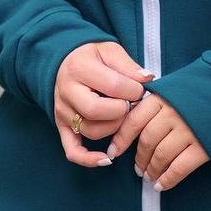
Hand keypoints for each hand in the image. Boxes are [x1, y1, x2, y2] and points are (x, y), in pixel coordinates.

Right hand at [54, 42, 154, 167]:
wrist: (64, 60)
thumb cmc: (92, 56)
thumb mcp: (110, 50)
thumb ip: (128, 66)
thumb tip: (148, 80)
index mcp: (79, 68)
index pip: (112, 86)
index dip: (133, 91)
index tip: (141, 89)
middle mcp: (67, 91)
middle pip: (97, 111)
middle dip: (122, 111)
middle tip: (130, 104)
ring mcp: (62, 112)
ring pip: (90, 131)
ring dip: (113, 129)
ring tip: (122, 117)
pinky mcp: (62, 126)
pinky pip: (71, 150)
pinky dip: (88, 159)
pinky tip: (106, 159)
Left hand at [107, 92, 209, 190]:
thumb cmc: (204, 89)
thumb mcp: (177, 88)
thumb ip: (157, 103)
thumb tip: (136, 122)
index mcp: (163, 98)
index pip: (134, 120)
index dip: (121, 139)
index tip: (113, 152)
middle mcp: (172, 113)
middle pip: (147, 141)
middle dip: (139, 158)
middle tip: (138, 169)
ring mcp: (188, 129)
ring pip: (161, 156)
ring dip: (152, 170)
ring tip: (150, 177)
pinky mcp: (204, 145)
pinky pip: (180, 167)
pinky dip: (169, 179)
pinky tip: (162, 185)